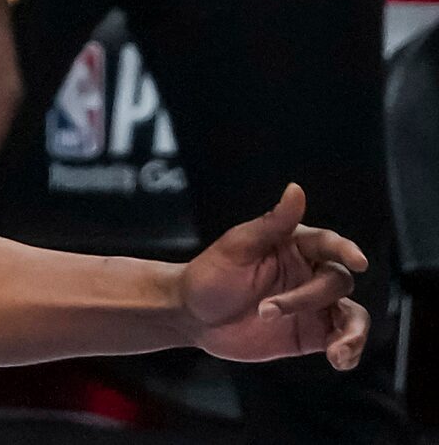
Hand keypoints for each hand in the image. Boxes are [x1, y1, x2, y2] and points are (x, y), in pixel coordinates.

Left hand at [181, 184, 370, 369]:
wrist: (193, 316)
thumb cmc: (210, 274)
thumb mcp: (237, 247)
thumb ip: (272, 223)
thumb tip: (296, 189)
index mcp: (295, 245)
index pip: (329, 244)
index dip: (346, 250)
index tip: (357, 261)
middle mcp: (310, 274)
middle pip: (336, 282)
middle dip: (307, 298)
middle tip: (265, 310)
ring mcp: (313, 306)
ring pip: (352, 315)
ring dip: (352, 332)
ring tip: (337, 351)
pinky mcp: (312, 334)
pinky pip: (342, 340)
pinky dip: (349, 351)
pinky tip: (340, 360)